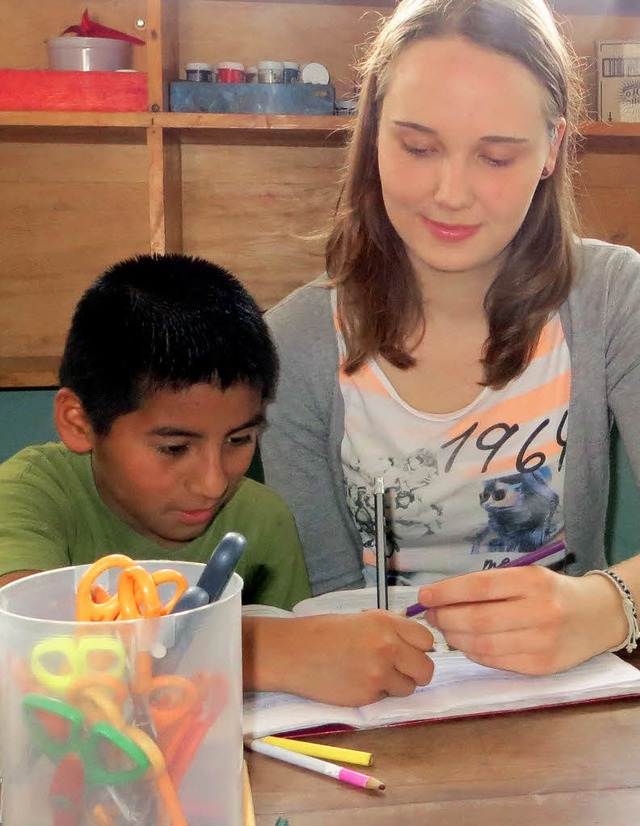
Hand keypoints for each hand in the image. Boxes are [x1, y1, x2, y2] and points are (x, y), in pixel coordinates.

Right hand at [242, 612, 433, 705]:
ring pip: (408, 688)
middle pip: (426, 669)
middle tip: (398, 669)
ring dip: (396, 685)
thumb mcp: (362, 619)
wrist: (293, 652)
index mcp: (387, 623)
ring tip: (372, 675)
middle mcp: (388, 648)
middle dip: (415, 671)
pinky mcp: (367, 696)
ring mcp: (378, 674)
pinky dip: (376, 693)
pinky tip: (356, 681)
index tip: (409, 650)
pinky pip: (385, 698)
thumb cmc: (324, 632)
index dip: (419, 647)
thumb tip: (411, 643)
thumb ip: (390, 629)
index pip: (427, 640)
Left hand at [418, 566, 628, 674]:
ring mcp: (542, 642)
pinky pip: (496, 662)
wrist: (596, 615)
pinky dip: (474, 653)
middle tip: (432, 616)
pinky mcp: (542, 667)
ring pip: (483, 645)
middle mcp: (540, 611)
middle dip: (446, 618)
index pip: (479, 586)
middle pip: (478, 619)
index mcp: (532, 581)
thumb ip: (488, 587)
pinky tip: (468, 644)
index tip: (424, 596)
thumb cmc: (551, 591)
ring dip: (456, 639)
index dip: (446, 592)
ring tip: (447, 630)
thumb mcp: (526, 576)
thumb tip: (441, 599)